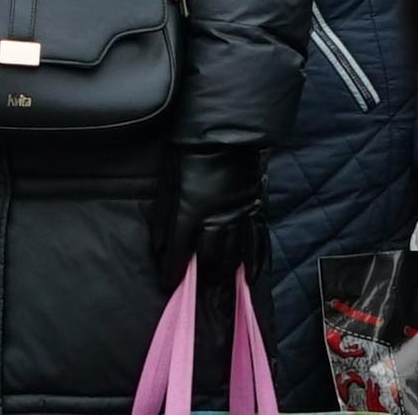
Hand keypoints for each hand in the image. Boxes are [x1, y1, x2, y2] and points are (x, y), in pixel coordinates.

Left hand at [155, 145, 266, 280]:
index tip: (169, 283)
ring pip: (233, 253)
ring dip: (223, 269)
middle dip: (200, 272)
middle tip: (195, 282)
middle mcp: (217, 218)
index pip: (181, 250)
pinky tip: (251, 277)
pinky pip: (259, 243)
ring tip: (216, 280)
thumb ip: (163, 217)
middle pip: (209, 256)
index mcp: (191, 210)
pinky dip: (255, 263)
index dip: (173, 269)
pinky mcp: (256, 210)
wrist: (225, 134)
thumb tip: (158, 247)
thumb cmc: (189, 155)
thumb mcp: (168, 182)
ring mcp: (239, 216)